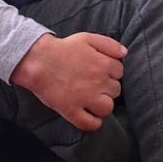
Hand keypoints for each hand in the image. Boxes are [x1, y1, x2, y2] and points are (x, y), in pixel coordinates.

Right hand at [11, 32, 126, 130]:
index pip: (119, 72)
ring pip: (107, 108)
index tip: (101, 71)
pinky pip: (90, 124)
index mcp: (103, 64)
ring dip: (103, 105)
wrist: (38, 60)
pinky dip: (93, 123)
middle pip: (115, 90)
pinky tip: (89, 116)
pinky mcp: (71, 110)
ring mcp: (85, 98)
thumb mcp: (87, 38)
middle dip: (107, 88)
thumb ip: (109, 44)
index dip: (111, 72)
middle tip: (94, 84)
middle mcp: (98, 82)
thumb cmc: (62, 48)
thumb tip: (124, 53)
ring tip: (94, 101)